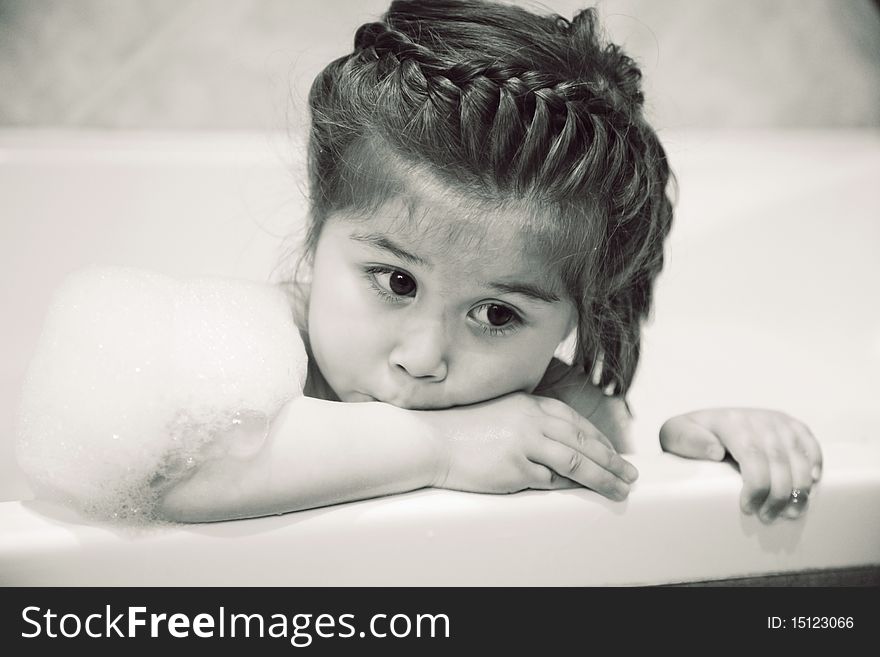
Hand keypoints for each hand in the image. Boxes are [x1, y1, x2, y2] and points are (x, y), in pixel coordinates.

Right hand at [419, 392, 638, 500]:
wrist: (431, 440)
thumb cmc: (463, 429)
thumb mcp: (503, 414)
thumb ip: (532, 422)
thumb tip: (563, 443)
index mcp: (530, 405)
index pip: (575, 423)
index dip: (600, 440)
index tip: (615, 454)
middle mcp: (531, 421)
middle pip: (584, 442)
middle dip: (612, 460)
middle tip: (630, 474)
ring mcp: (525, 445)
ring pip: (576, 463)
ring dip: (603, 478)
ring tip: (620, 489)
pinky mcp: (515, 470)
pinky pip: (550, 482)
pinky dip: (568, 488)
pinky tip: (585, 493)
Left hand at [659, 409, 821, 522]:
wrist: (704, 421)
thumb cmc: (690, 437)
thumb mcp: (676, 435)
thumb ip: (687, 440)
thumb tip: (716, 451)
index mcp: (730, 422)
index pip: (752, 457)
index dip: (756, 487)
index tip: (748, 509)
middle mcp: (758, 419)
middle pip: (779, 462)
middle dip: (777, 495)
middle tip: (768, 518)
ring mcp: (777, 421)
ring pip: (799, 457)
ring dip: (799, 489)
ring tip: (790, 513)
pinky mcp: (791, 425)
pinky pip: (811, 444)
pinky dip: (816, 464)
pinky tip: (812, 484)